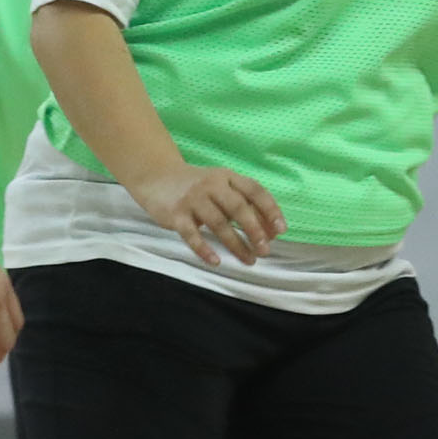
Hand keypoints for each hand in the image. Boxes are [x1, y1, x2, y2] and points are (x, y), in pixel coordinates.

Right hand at [131, 164, 283, 265]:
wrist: (156, 177)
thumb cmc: (197, 187)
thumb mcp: (221, 187)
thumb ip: (244, 204)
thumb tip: (271, 231)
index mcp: (227, 177)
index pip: (254, 190)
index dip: (270, 210)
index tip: (281, 230)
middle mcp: (212, 185)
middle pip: (238, 207)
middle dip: (254, 230)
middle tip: (265, 250)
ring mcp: (193, 199)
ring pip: (218, 223)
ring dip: (235, 244)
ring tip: (248, 260)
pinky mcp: (176, 214)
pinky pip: (191, 234)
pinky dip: (204, 249)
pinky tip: (216, 261)